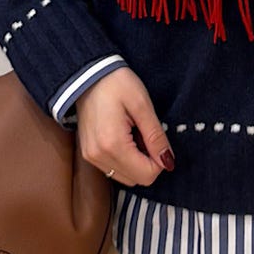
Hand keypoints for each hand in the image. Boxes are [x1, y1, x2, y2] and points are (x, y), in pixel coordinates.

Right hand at [75, 66, 174, 185]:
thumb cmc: (115, 83)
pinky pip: (113, 169)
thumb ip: (155, 136)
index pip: (146, 175)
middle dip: (148, 162)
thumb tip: (168, 161)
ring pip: (125, 177)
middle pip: (136, 180)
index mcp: (112, 145)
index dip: (160, 160)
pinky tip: (124, 136)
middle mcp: (98, 157)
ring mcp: (90, 157)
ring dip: (136, 161)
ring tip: (134, 133)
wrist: (85, 74)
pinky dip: (124, 159)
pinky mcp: (88, 154)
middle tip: (145, 133)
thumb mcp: (142, 105)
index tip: (156, 138)